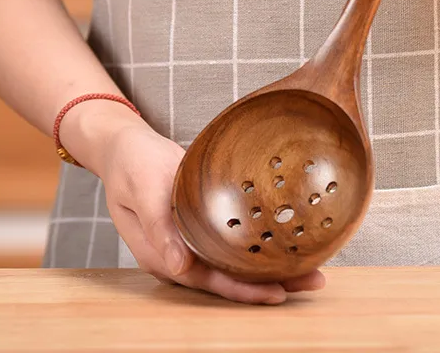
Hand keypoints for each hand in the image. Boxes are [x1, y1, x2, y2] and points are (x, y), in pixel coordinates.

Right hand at [61, 101, 324, 303]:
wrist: (124, 145)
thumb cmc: (131, 164)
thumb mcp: (142, 189)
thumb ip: (159, 227)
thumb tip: (178, 266)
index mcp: (163, 254)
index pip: (210, 281)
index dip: (244, 290)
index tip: (278, 293)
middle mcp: (181, 253)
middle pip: (229, 277)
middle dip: (270, 283)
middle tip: (314, 281)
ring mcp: (191, 239)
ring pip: (235, 261)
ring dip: (271, 266)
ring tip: (311, 268)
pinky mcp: (200, 222)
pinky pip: (233, 240)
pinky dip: (260, 242)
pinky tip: (286, 239)